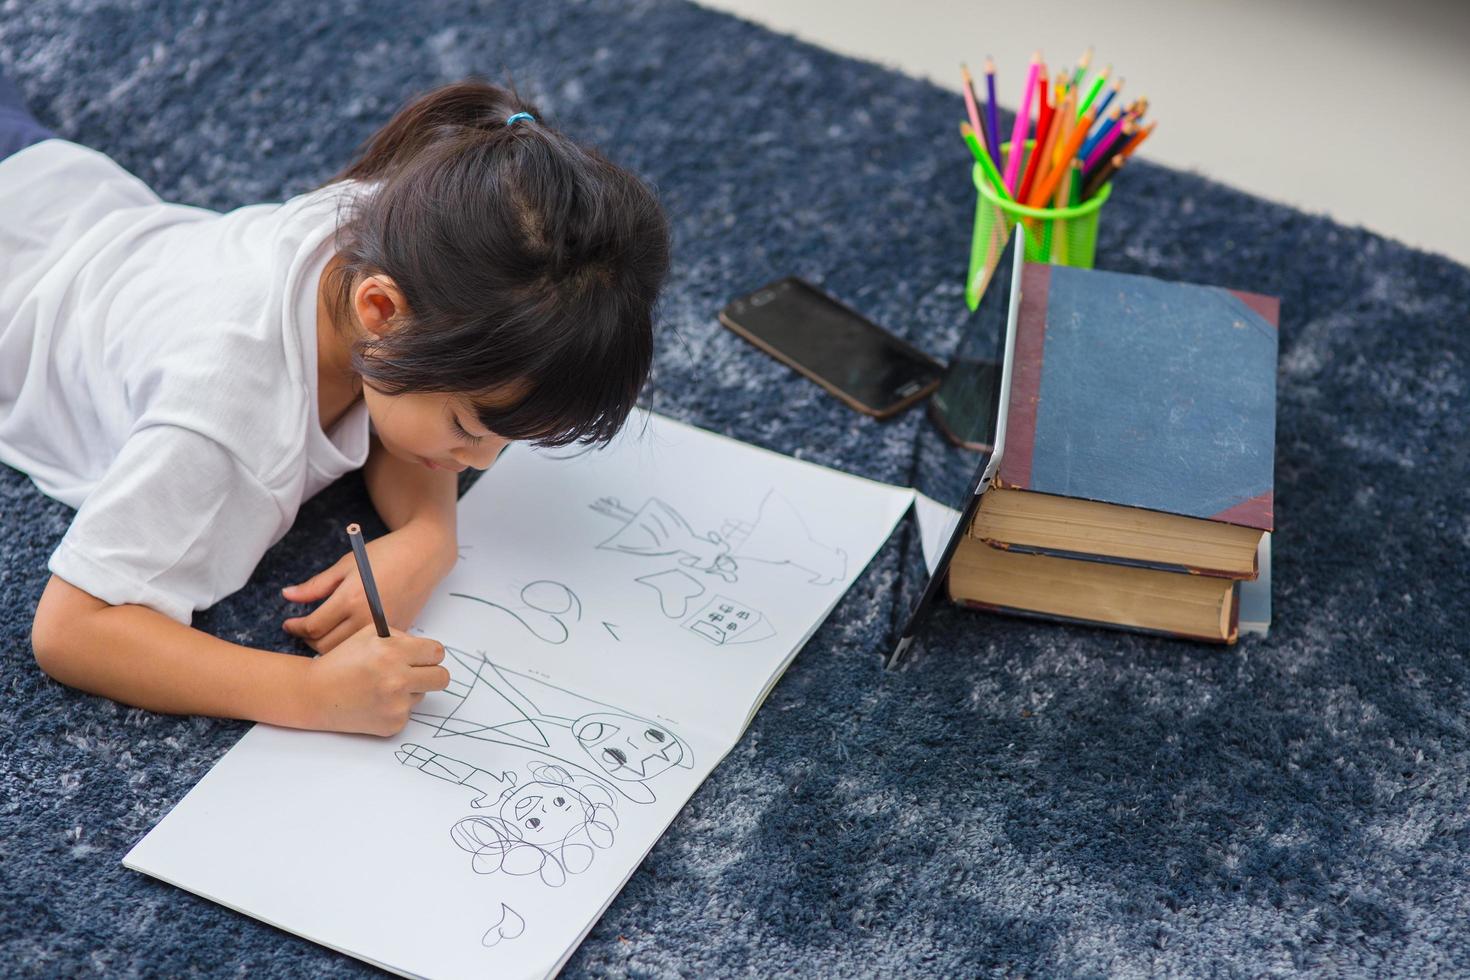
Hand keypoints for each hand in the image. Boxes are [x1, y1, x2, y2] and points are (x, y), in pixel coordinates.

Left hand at [282, 522, 455, 652]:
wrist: (424, 555)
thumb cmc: (385, 555)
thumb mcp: (346, 564)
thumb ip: (316, 585)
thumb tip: (287, 595)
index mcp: (350, 599)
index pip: (313, 627)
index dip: (295, 628)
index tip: (289, 624)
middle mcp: (367, 619)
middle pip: (326, 646)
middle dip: (308, 641)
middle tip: (303, 631)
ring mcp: (384, 629)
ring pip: (346, 653)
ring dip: (329, 647)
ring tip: (323, 634)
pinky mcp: (397, 633)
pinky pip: (369, 649)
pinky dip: (353, 647)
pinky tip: (348, 635)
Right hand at [304, 624, 449, 735]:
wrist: (315, 694)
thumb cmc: (341, 661)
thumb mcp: (368, 635)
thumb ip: (401, 637)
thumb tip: (426, 649)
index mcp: (393, 652)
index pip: (437, 652)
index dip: (429, 654)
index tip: (422, 657)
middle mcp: (398, 679)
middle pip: (442, 678)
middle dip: (432, 673)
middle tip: (417, 673)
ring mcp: (396, 705)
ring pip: (422, 695)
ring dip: (408, 691)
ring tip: (381, 687)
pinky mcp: (392, 724)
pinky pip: (407, 712)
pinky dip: (395, 708)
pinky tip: (373, 702)